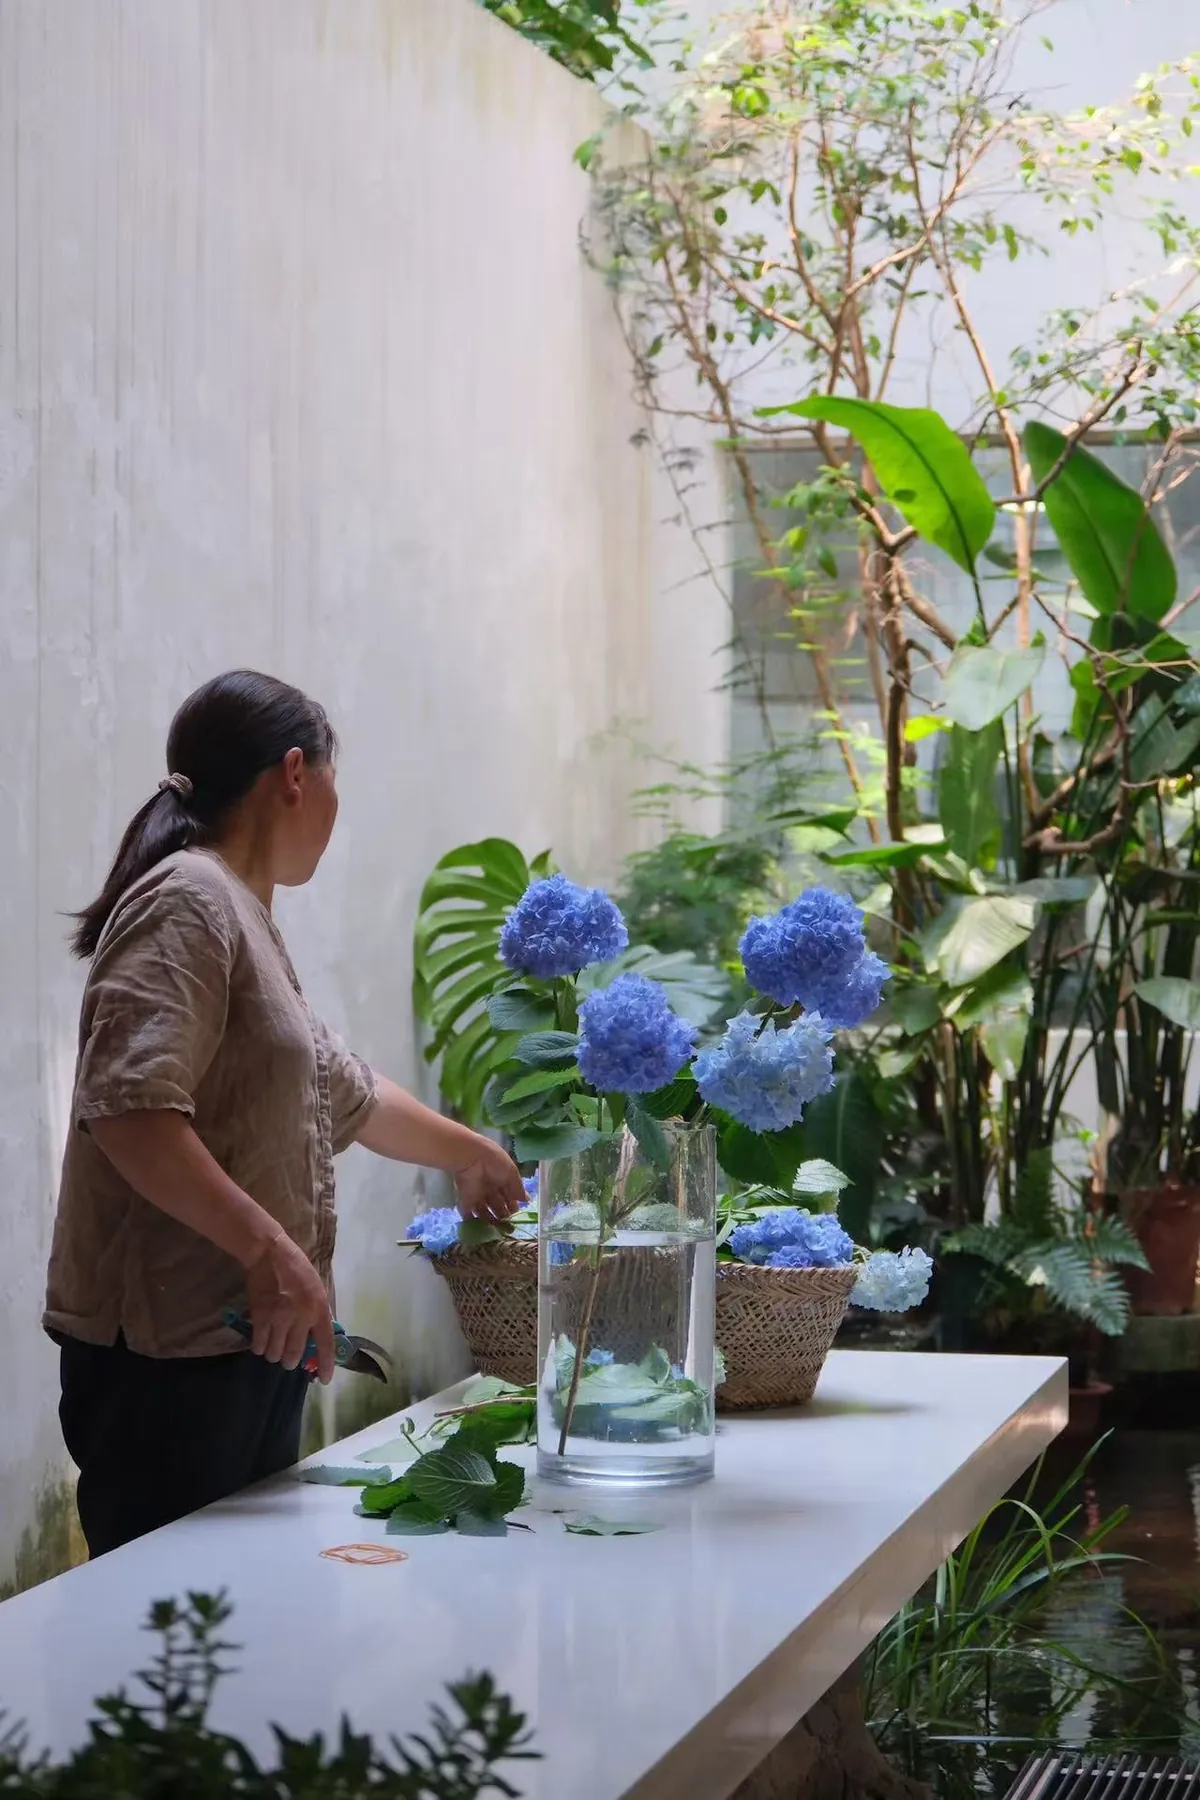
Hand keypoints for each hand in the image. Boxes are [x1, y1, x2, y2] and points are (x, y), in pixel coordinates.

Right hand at [242, 1229, 335, 1383]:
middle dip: (290, 1361)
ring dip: (274, 1355)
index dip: (325, 1364)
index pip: (326, 1343)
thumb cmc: (296, 1268)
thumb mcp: (317, 1288)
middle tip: (288, 1360)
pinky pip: (259, 1345)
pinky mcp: (261, 1317)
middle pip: (295, 1354)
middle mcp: (302, 1317)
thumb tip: (318, 1336)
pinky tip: (260, 1343)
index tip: (324, 1379)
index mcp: (320, 1308)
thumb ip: (318, 1311)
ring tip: (273, 1349)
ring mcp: (280, 1318)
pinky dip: (259, 1348)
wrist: (269, 1254)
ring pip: (275, 1353)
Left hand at [454, 1139, 524, 1224]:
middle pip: (497, 1204)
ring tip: (499, 1231)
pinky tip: (483, 1232)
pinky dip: (474, 1224)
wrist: (471, 1159)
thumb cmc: (494, 1162)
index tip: (518, 1215)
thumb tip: (527, 1200)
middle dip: (503, 1215)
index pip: (508, 1195)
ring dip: (491, 1221)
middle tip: (510, 1228)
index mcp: (500, 1178)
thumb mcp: (511, 1172)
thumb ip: (518, 1187)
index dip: (513, 1205)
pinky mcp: (465, 1202)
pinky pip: (469, 1215)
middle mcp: (488, 1188)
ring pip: (484, 1212)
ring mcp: (476, 1195)